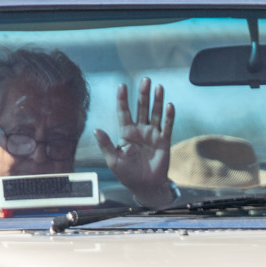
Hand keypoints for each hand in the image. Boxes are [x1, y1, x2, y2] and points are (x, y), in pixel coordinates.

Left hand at [95, 78, 176, 205]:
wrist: (144, 186)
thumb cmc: (127, 174)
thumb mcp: (113, 160)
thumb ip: (106, 145)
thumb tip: (96, 130)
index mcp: (126, 133)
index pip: (124, 111)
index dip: (123, 99)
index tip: (122, 86)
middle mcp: (140, 130)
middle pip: (141, 108)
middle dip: (143, 94)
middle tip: (146, 80)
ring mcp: (152, 134)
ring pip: (155, 113)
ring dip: (157, 101)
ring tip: (158, 87)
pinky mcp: (163, 141)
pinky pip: (167, 126)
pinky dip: (169, 116)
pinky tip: (169, 105)